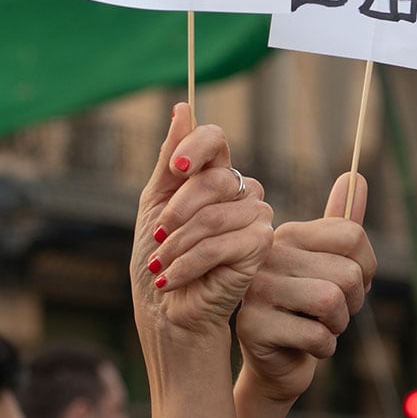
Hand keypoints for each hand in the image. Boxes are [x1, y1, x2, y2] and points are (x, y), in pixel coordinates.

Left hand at [133, 104, 273, 342]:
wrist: (167, 311)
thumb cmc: (159, 259)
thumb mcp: (155, 203)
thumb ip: (170, 159)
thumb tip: (182, 106)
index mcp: (215, 175)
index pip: (215, 138)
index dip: (194, 148)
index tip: (174, 169)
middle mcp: (241, 192)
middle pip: (214, 178)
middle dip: (177, 211)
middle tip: (158, 237)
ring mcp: (256, 217)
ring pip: (215, 214)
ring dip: (177, 244)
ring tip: (161, 265)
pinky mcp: (262, 245)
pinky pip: (223, 242)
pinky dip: (189, 262)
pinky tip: (171, 279)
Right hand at [236, 173, 375, 403]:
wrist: (278, 362)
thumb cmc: (308, 309)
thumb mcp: (329, 265)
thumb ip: (343, 224)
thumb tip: (356, 174)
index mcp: (287, 234)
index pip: (352, 236)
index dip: (367, 268)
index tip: (351, 283)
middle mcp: (267, 255)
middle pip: (347, 273)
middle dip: (352, 303)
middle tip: (332, 312)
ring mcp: (255, 289)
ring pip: (331, 302)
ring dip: (338, 326)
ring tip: (320, 326)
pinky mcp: (253, 326)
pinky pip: (317, 336)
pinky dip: (324, 348)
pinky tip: (306, 345)